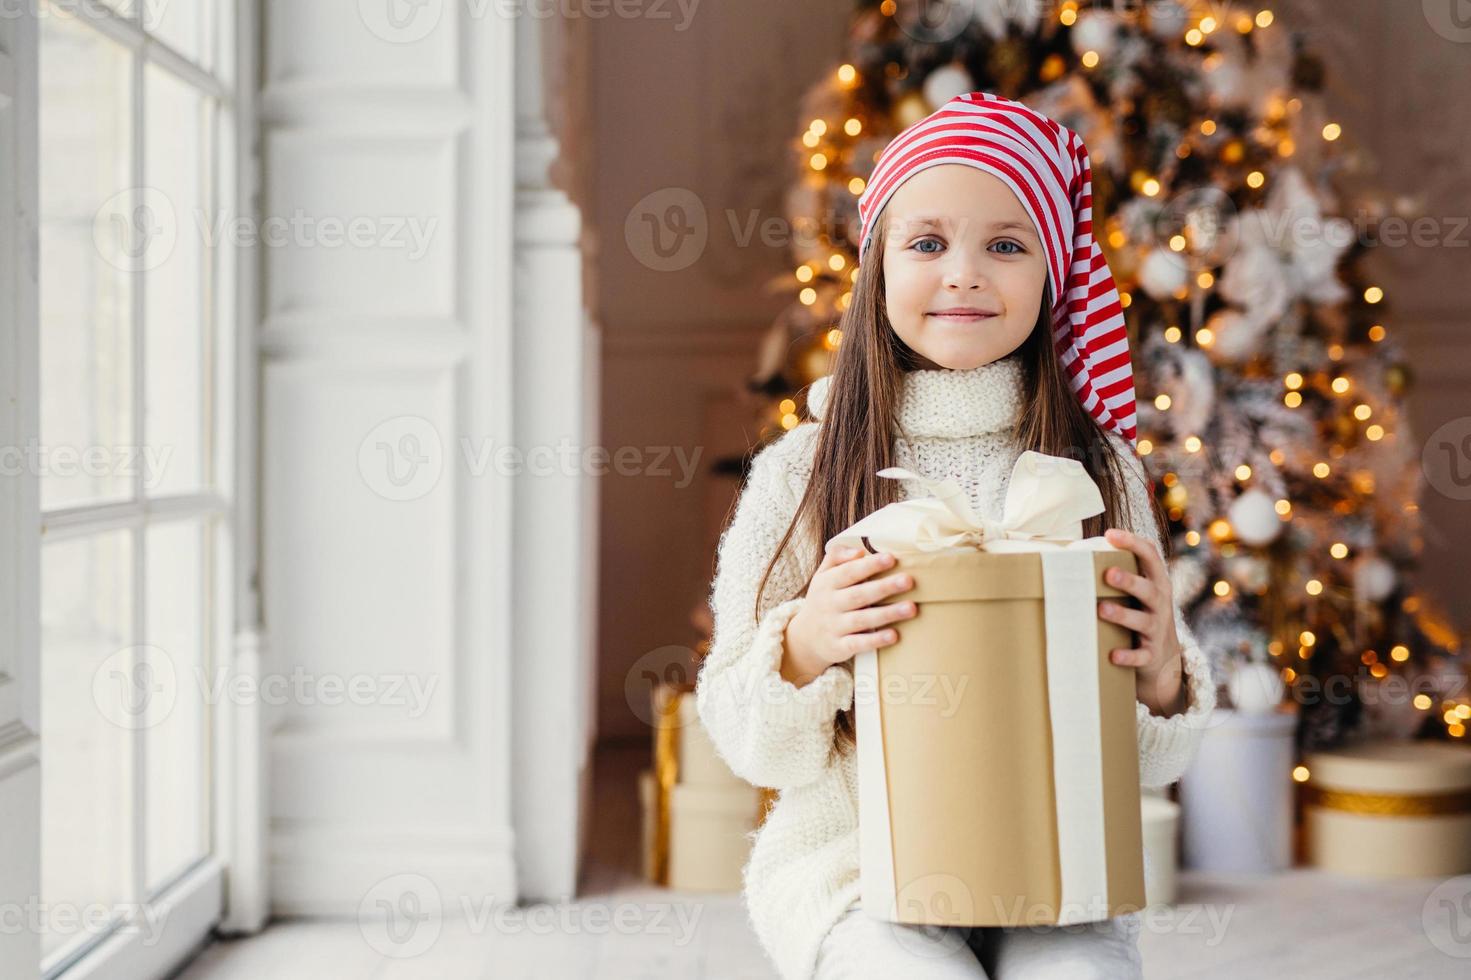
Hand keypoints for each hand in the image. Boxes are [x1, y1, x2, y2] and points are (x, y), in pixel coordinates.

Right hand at [781, 546, 918, 686]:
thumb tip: (859, 551)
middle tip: (908, 580)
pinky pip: (858, 644)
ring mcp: (834, 627)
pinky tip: (894, 635)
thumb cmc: (823, 600)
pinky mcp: (839, 647)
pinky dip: (875, 640)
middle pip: (858, 595)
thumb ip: (838, 557)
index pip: (849, 572)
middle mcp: (829, 604)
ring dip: (887, 614)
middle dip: (884, 587)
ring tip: (911, 608)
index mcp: (826, 583)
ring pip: (862, 619)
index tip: (891, 558)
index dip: (870, 565)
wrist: (805, 638)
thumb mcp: (823, 576)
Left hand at [1099, 528, 1187, 716]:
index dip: (1133, 543)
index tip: (1110, 534)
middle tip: (1108, 573)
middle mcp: (1159, 603)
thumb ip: (1117, 572)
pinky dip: (1128, 656)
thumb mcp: (1137, 592)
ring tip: (1102, 609)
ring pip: (1142, 620)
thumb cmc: (1139, 613)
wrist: (1163, 657)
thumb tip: (1070, 550)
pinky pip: (1141, 656)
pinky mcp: (1151, 654)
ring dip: (1122, 615)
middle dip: (1129, 581)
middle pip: (1148, 589)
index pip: (1150, 556)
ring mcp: (1156, 629)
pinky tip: (1113, 655)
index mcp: (1155, 582)